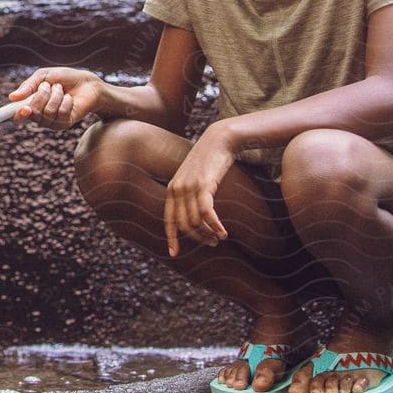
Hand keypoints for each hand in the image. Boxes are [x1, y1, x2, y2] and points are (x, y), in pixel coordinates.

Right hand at [8, 68, 104, 129]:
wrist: (87, 83)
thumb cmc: (64, 78)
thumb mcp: (44, 76)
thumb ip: (28, 86)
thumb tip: (12, 97)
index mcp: (31, 105)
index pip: (18, 117)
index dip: (18, 115)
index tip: (23, 108)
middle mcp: (40, 116)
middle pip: (33, 113)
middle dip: (41, 95)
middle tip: (49, 86)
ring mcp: (52, 122)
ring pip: (47, 112)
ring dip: (56, 95)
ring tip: (61, 90)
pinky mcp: (65, 123)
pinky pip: (61, 113)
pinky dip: (66, 100)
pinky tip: (69, 98)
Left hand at [164, 123, 236, 256]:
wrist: (219, 139)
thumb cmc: (210, 160)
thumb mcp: (194, 176)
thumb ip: (190, 193)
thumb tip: (195, 214)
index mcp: (172, 188)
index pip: (168, 220)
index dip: (171, 238)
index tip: (174, 253)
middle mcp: (177, 188)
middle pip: (183, 225)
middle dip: (198, 238)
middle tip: (212, 243)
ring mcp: (189, 186)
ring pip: (195, 221)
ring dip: (209, 233)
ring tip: (220, 237)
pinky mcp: (204, 184)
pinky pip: (206, 213)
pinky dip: (215, 226)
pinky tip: (224, 232)